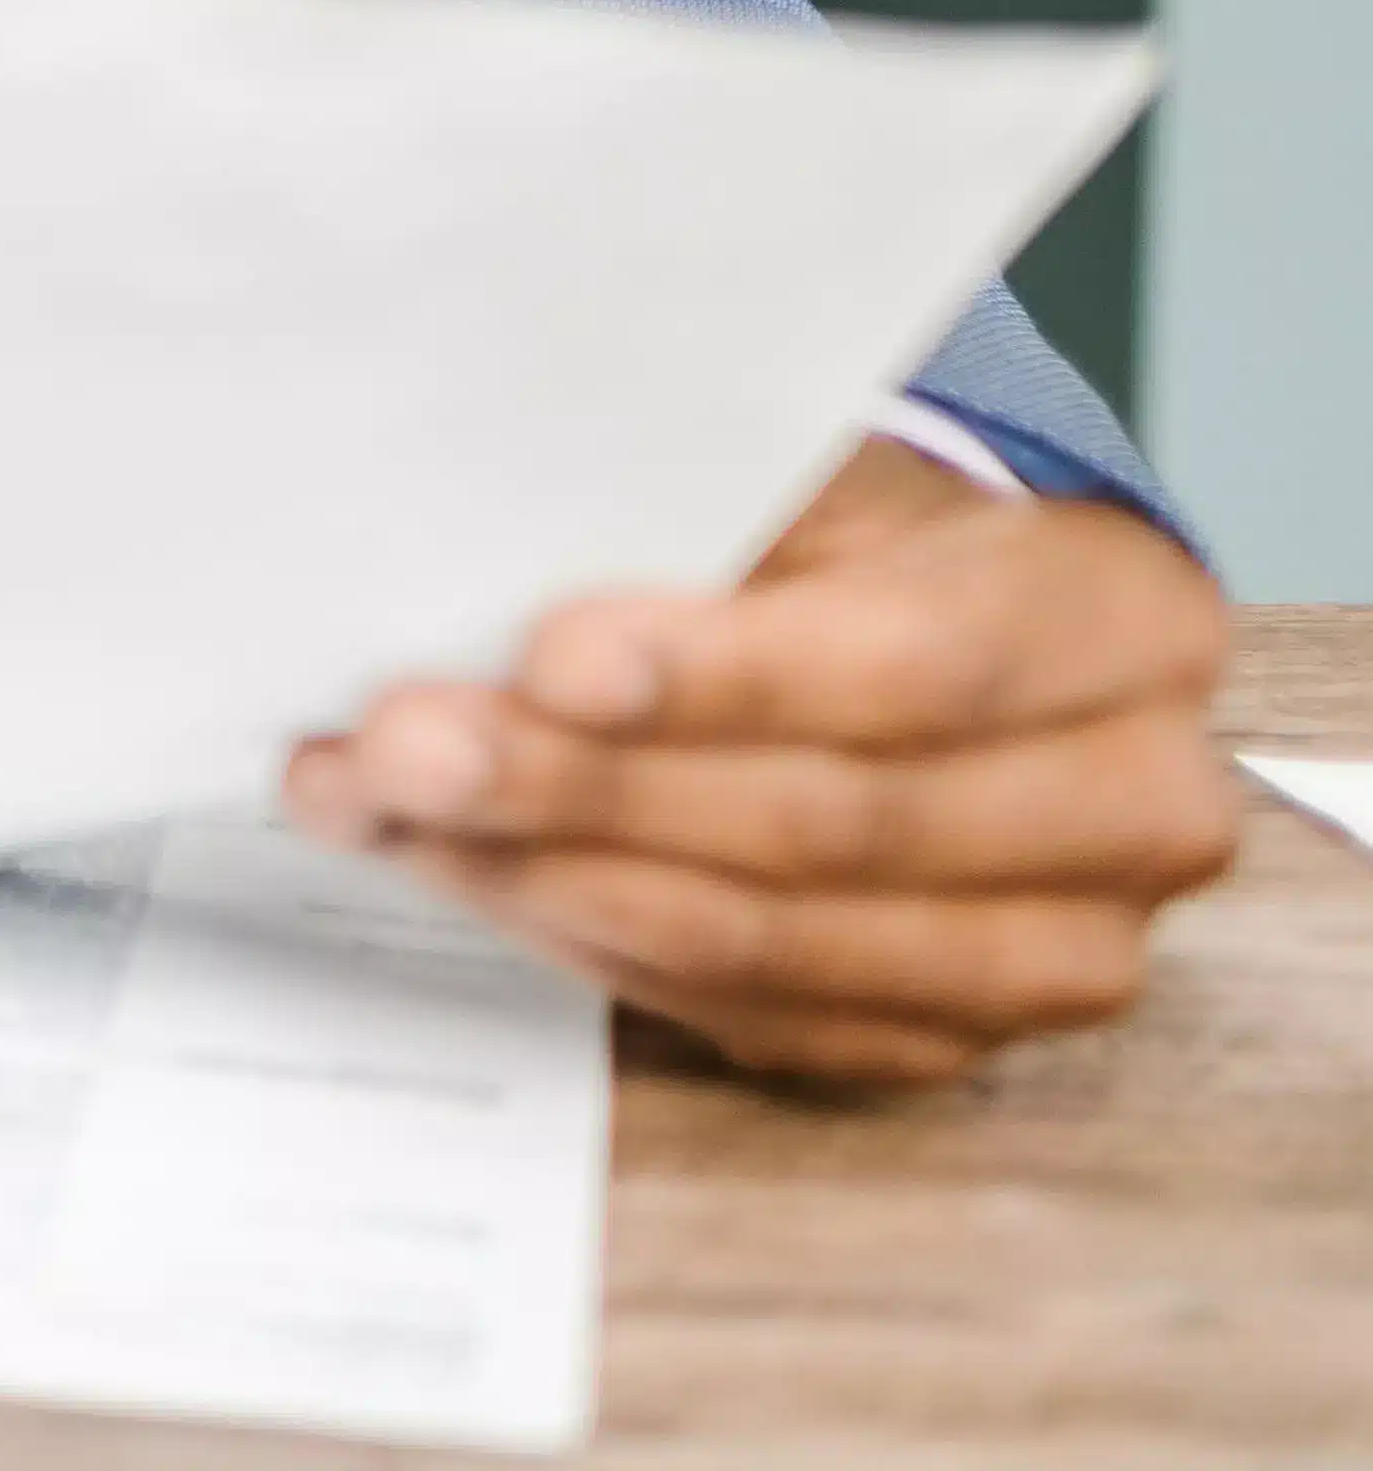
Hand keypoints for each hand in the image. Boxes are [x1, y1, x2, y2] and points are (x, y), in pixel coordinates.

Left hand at [281, 438, 1243, 1086]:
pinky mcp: (943, 1034)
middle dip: (580, 786)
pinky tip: (458, 866)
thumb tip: (488, 527)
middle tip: (393, 746)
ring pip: (767, 940)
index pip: (916, 666)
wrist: (937, 617)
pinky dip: (576, 935)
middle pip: (826, 822)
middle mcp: (1128, 805)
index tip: (547, 658)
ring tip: (370, 804)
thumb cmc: (856, 520)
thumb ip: (702, 507)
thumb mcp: (818, 463)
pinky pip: (740, 1011)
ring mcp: (1049, 948)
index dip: (722, 676)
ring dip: (541, 874)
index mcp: (1120, 619)